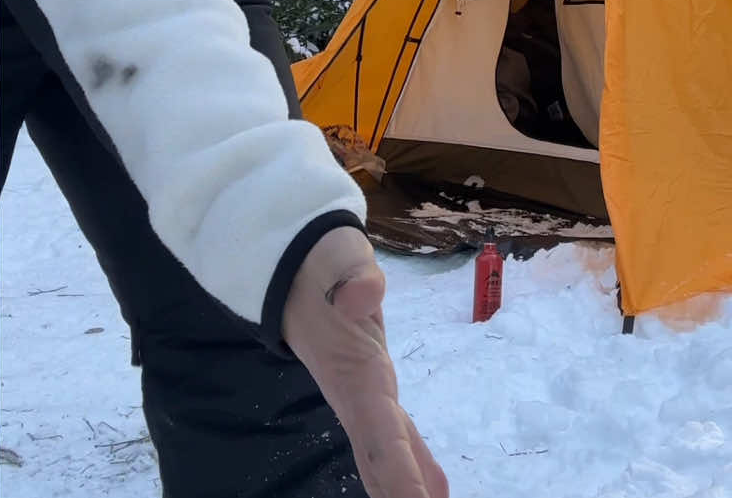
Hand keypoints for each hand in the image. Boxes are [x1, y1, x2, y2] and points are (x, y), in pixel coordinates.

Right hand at [282, 226, 448, 497]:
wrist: (296, 263)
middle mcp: (359, 396)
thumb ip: (353, 277)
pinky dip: (415, 467)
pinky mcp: (373, 387)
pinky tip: (435, 490)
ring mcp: (365, 395)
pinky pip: (397, 436)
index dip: (400, 473)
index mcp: (354, 373)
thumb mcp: (338, 258)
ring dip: (407, 491)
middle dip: (401, 496)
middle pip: (382, 462)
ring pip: (389, 456)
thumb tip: (363, 296)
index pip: (380, 433)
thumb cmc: (320, 262)